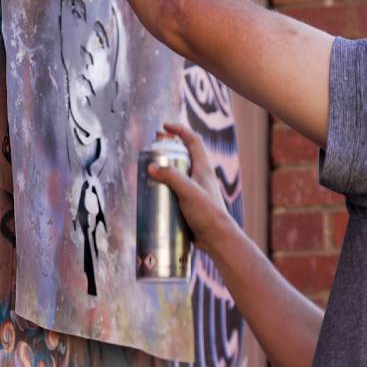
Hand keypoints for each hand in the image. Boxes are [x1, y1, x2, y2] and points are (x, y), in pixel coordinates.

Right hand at [146, 123, 233, 253]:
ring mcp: (196, 191)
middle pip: (184, 157)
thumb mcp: (188, 191)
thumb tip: (152, 167)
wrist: (218, 239)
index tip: (165, 127)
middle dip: (167, 153)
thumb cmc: (207, 213)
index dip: (180, 130)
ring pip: (179, 176)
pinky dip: (165, 191)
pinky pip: (176, 193)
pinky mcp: (191, 205)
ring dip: (165, 174)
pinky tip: (154, 198)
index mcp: (203, 168)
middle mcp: (201, 177)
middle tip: (151, 155)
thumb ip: (171, 177)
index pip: (193, 141)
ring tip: (148, 177)